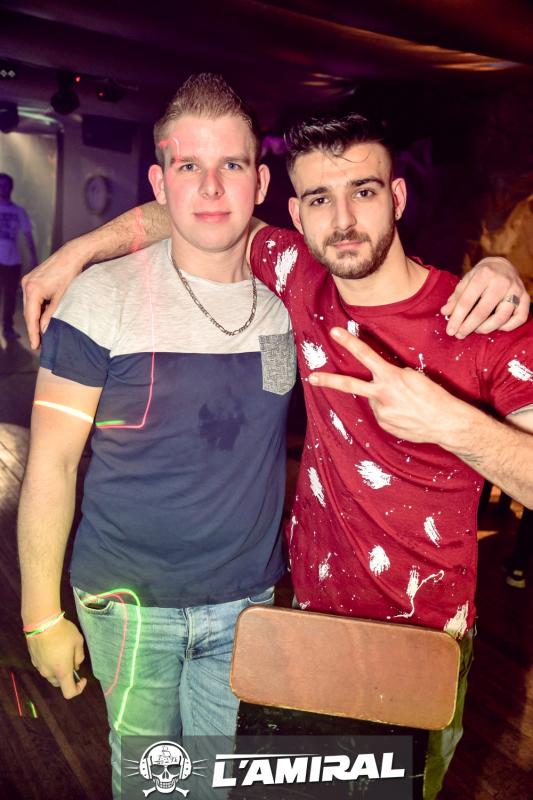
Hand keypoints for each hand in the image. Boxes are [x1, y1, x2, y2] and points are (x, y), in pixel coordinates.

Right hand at [21, 241, 86, 349]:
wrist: (72, 255)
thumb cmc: (70, 275)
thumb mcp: (62, 298)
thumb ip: (52, 315)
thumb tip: (45, 331)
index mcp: (33, 290)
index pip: (31, 317)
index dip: (33, 333)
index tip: (35, 345)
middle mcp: (26, 284)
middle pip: (28, 312)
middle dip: (34, 328)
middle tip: (39, 343)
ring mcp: (27, 281)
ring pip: (30, 306)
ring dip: (35, 319)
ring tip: (42, 333)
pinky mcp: (31, 279)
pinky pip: (32, 299)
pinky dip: (37, 309)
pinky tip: (43, 318)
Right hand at [27, 618, 86, 698]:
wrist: (41, 622)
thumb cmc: (62, 632)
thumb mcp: (78, 642)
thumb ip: (79, 657)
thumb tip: (76, 665)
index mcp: (62, 671)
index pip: (69, 692)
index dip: (78, 689)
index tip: (82, 678)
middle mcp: (48, 673)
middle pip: (59, 683)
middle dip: (67, 676)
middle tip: (72, 660)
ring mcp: (39, 667)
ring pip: (51, 675)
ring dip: (58, 669)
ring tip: (62, 652)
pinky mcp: (33, 659)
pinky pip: (44, 666)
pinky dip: (50, 663)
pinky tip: (53, 648)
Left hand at [308, 328, 468, 446]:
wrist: (445, 423)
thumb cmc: (434, 396)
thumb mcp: (415, 377)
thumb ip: (393, 376)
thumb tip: (380, 380)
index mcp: (391, 377)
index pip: (366, 355)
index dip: (349, 342)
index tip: (334, 332)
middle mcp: (382, 393)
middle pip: (349, 384)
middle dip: (328, 380)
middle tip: (312, 377)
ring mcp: (380, 411)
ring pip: (374, 399)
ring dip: (384, 399)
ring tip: (404, 404)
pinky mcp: (383, 423)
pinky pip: (381, 413)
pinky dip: (389, 411)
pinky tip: (404, 413)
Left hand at [441, 257, 528, 338]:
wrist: (505, 265)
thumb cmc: (482, 275)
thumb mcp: (467, 280)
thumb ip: (456, 296)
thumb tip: (445, 312)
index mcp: (484, 274)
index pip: (467, 301)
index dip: (457, 318)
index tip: (450, 331)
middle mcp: (502, 282)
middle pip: (483, 311)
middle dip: (469, 326)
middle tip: (460, 335)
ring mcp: (516, 290)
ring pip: (502, 317)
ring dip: (487, 328)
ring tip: (476, 330)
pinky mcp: (526, 298)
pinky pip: (520, 318)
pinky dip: (507, 327)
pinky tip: (496, 327)